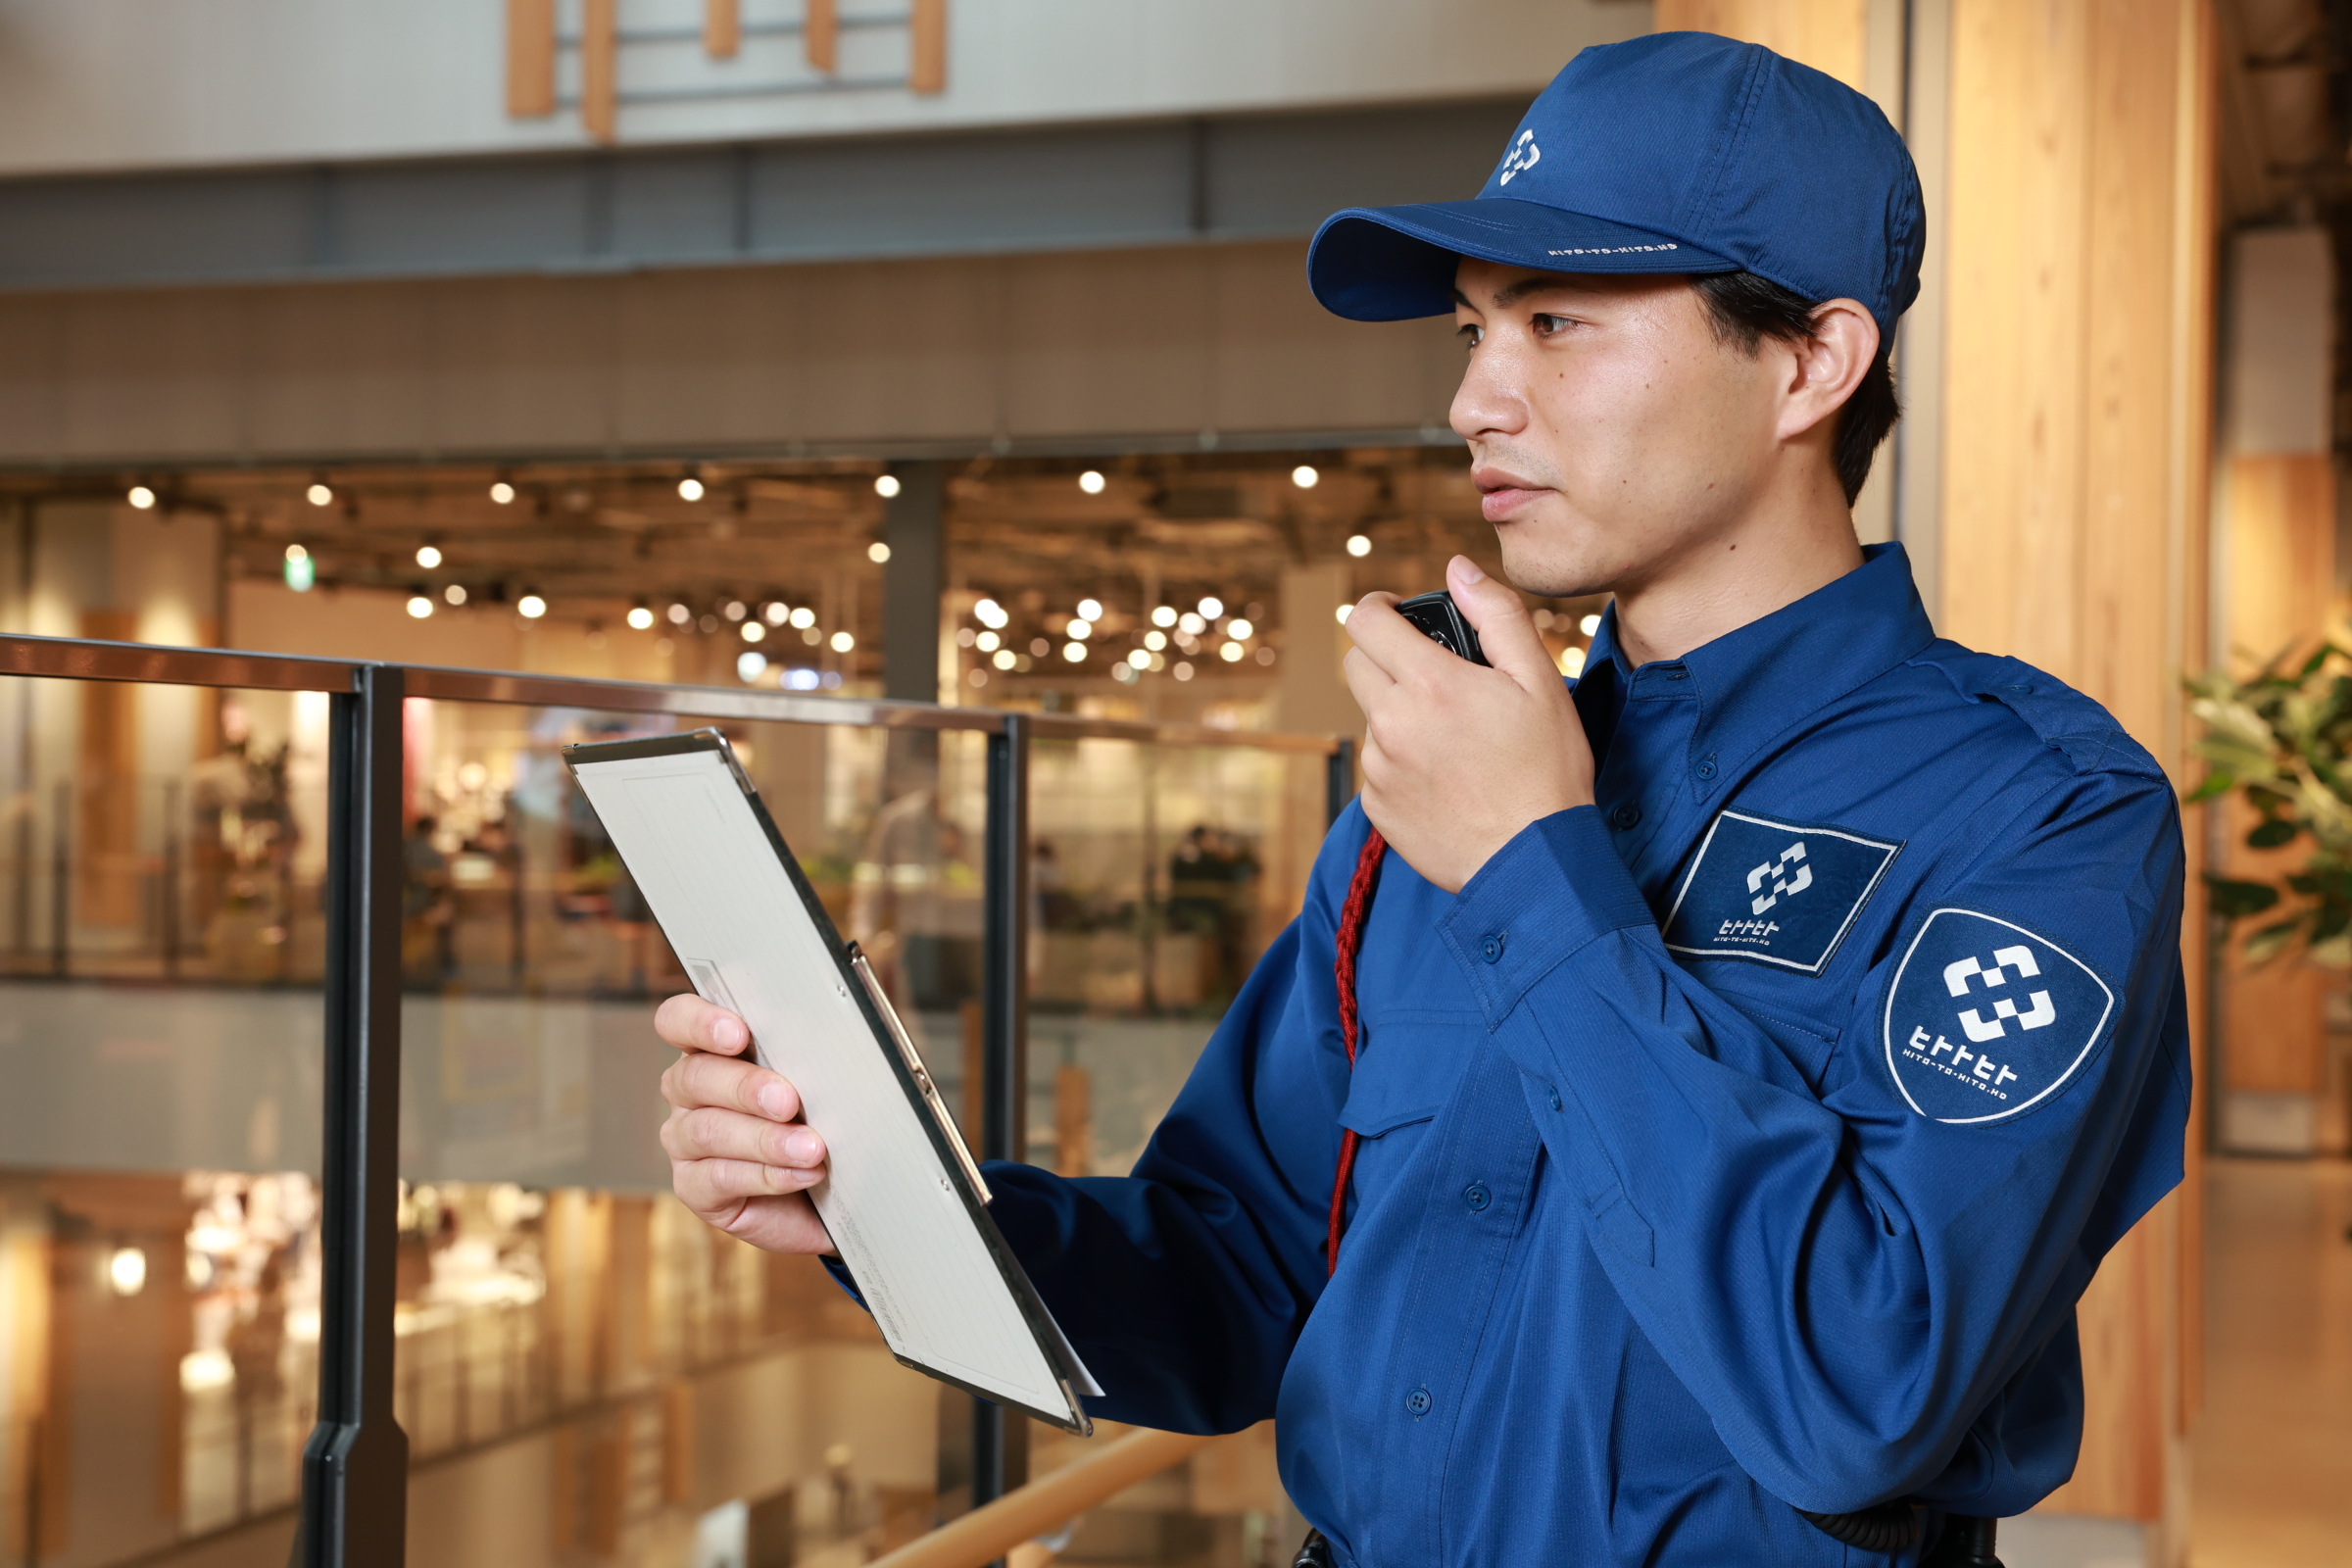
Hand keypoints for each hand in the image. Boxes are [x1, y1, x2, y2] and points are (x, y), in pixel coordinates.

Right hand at [655, 993, 837, 1254]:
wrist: (821, 1192)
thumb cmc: (817, 1121)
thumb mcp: (815, 1083)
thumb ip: (807, 1060)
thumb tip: (832, 1048)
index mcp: (711, 1050)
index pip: (678, 1020)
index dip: (699, 1022)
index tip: (738, 1033)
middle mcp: (689, 1092)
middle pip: (694, 1077)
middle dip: (745, 1086)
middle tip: (788, 1100)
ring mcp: (685, 1141)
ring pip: (708, 1131)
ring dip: (765, 1139)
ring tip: (811, 1148)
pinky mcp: (694, 1188)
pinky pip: (720, 1179)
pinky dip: (768, 1176)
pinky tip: (802, 1174)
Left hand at [1343, 555, 1595, 892]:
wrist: (1535, 861)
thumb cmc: (1546, 770)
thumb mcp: (1539, 680)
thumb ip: (1496, 614)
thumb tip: (1458, 569)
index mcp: (1428, 683)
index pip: (1365, 620)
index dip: (1379, 607)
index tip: (1396, 612)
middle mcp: (1391, 723)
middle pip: (1357, 665)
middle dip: (1386, 657)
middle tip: (1432, 674)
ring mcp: (1379, 769)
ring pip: (1371, 719)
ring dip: (1400, 715)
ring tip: (1456, 740)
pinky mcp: (1377, 808)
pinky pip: (1378, 768)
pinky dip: (1403, 763)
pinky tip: (1448, 778)